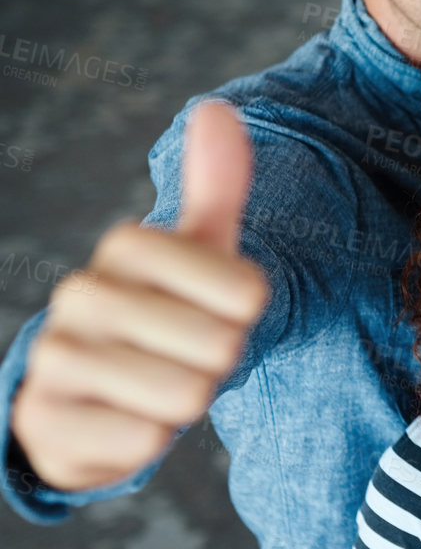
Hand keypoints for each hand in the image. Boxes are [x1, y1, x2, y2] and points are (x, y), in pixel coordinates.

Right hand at [12, 102, 269, 491]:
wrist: (98, 392)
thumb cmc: (168, 311)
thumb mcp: (203, 248)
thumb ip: (217, 183)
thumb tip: (216, 107)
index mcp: (127, 246)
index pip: (246, 291)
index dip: (248, 313)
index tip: (220, 309)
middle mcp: (81, 294)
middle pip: (218, 345)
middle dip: (219, 362)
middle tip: (189, 355)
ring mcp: (55, 357)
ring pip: (182, 395)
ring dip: (187, 402)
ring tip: (161, 384)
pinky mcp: (43, 420)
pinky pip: (140, 441)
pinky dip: (149, 440)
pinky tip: (125, 420)